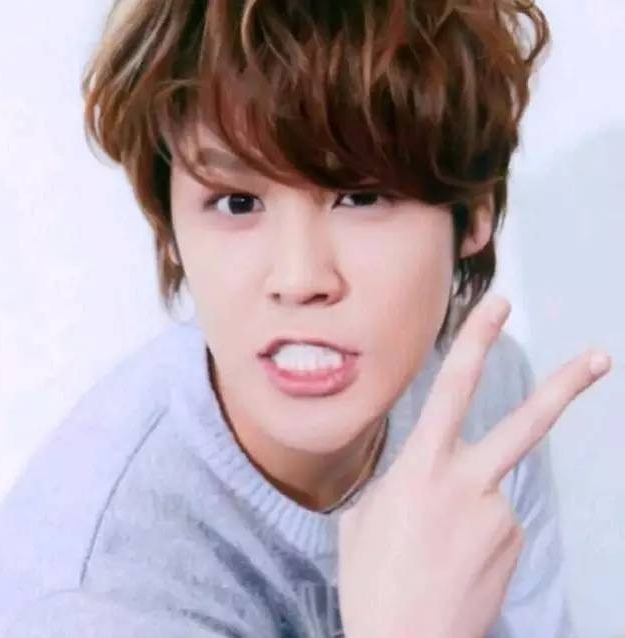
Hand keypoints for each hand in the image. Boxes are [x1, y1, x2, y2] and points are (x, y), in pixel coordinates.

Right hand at [337, 292, 610, 637]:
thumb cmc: (372, 580)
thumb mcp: (364, 515)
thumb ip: (397, 480)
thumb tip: (422, 473)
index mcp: (421, 468)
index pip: (453, 388)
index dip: (475, 341)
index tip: (497, 307)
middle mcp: (468, 485)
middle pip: (525, 425)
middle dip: (565, 386)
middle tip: (600, 357)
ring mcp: (499, 517)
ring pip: (491, 488)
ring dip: (467, 508)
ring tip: (435, 552)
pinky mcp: (514, 545)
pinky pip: (497, 522)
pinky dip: (476, 534)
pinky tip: (454, 563)